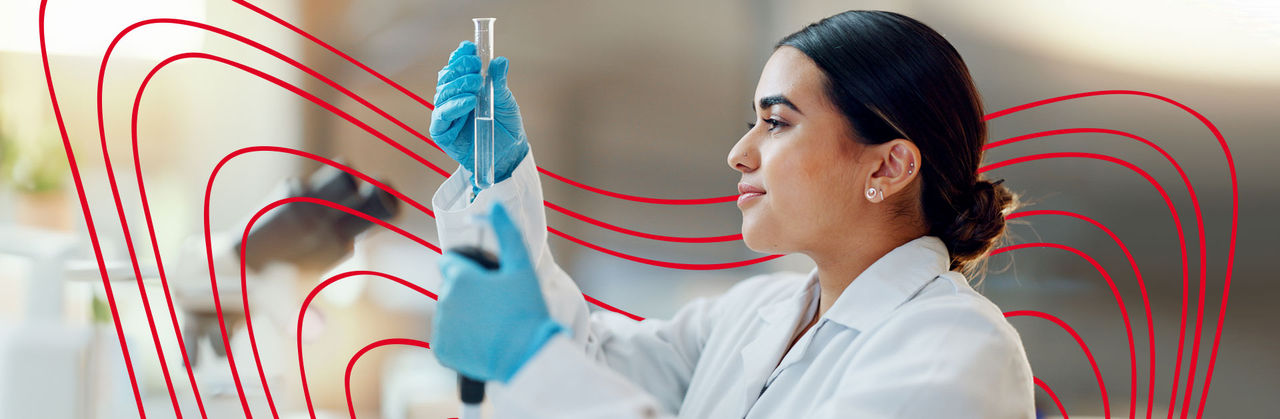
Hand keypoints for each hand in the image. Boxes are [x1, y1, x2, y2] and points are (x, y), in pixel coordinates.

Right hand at [429, 41, 529, 184]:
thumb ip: (499, 82)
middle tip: (476, 65)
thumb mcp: (505, 101)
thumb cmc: (505, 126)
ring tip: (477, 83)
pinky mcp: (442, 132)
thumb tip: (500, 60)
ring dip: (458, 85)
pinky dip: (454, 106)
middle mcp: (451, 98)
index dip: (460, 56)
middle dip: (459, 68)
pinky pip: (442, 115)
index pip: (456, 67)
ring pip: (442, 93)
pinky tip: (469, 101)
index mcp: (464, 88)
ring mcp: (445, 115)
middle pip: (446, 78)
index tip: (470, 47)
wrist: (508, 154)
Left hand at [431, 203, 562, 382]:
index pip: (451, 263)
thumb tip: (494, 204)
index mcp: (460, 278)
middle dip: (468, 293)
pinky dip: (459, 339)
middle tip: (496, 306)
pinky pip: (447, 337)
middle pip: (451, 289)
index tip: (489, 282)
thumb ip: (507, 232)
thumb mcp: (522, 267)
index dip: (471, 270)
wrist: (527, 356)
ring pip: (449, 312)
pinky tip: (481, 340)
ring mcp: (441, 326)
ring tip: (491, 325)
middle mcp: (444, 300)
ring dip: (464, 315)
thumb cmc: (527, 311)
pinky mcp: (441, 349)